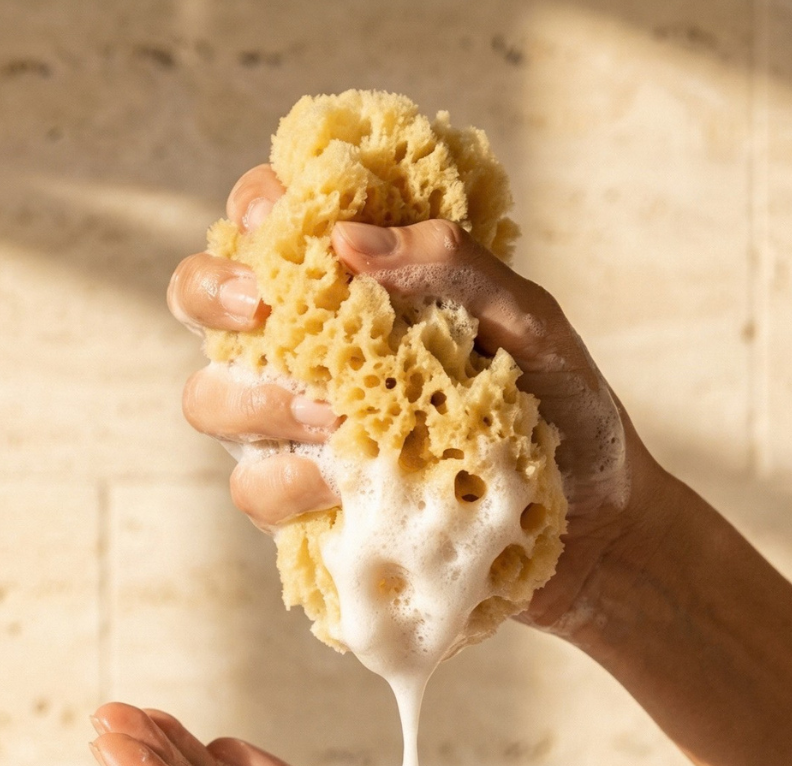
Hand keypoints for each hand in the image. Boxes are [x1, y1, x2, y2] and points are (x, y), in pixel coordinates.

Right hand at [168, 164, 681, 630]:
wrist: (590, 528)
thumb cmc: (564, 410)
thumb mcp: (531, 324)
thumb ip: (454, 267)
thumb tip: (350, 240)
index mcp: (358, 283)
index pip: (268, 219)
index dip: (255, 211)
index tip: (284, 226)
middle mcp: (312, 347)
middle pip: (201, 299)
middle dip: (215, 296)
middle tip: (268, 311)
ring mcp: (299, 428)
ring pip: (210, 400)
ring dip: (257, 400)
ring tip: (333, 415)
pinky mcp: (307, 503)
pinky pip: (253, 488)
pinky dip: (287, 482)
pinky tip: (340, 484)